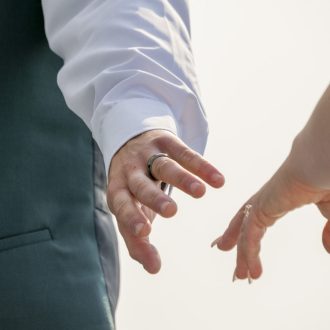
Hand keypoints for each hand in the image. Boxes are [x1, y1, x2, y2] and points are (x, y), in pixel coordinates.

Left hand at [107, 130, 223, 273]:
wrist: (131, 143)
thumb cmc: (133, 188)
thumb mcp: (132, 211)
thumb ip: (137, 241)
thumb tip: (153, 269)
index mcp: (118, 191)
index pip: (122, 207)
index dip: (131, 218)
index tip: (147, 233)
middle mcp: (131, 172)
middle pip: (140, 185)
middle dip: (154, 198)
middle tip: (171, 211)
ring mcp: (148, 155)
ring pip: (164, 166)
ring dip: (182, 179)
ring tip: (200, 192)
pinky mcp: (165, 142)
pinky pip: (184, 152)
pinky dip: (201, 166)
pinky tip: (218, 181)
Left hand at [212, 160, 329, 280]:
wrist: (320, 164)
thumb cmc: (326, 179)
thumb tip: (328, 248)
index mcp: (278, 198)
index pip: (257, 216)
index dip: (248, 227)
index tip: (241, 236)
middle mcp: (266, 200)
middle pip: (243, 221)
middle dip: (233, 236)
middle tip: (222, 247)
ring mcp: (262, 203)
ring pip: (245, 233)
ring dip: (241, 254)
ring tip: (239, 274)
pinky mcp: (262, 208)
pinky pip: (251, 235)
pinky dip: (248, 252)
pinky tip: (247, 267)